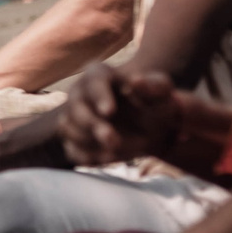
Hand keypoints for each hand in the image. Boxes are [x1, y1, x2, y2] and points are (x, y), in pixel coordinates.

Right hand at [58, 63, 180, 166]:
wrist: (149, 126)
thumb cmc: (154, 102)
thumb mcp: (162, 91)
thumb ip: (155, 85)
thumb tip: (137, 81)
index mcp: (99, 74)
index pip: (93, 81)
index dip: (99, 96)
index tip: (109, 111)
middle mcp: (79, 93)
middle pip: (76, 107)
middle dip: (92, 125)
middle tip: (113, 141)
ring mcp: (73, 117)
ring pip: (69, 129)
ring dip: (89, 141)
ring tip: (116, 151)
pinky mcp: (73, 140)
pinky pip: (72, 150)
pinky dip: (87, 157)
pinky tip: (109, 158)